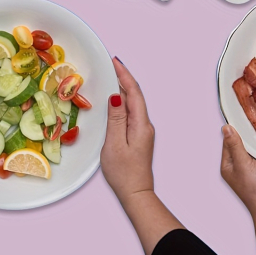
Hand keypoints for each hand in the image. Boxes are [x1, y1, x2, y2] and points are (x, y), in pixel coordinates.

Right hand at [100, 58, 155, 205]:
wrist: (136, 193)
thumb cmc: (123, 172)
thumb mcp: (115, 144)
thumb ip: (115, 119)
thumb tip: (115, 96)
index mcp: (140, 124)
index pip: (133, 93)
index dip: (124, 75)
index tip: (115, 61)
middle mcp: (144, 125)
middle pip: (134, 95)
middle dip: (123, 77)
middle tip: (110, 63)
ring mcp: (142, 130)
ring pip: (132, 103)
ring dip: (122, 87)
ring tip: (110, 75)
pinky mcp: (137, 135)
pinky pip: (130, 111)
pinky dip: (121, 100)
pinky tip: (113, 98)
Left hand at [221, 124, 255, 220]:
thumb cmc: (255, 191)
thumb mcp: (243, 165)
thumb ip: (235, 146)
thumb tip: (226, 129)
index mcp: (229, 165)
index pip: (228, 143)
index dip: (233, 131)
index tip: (238, 118)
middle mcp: (239, 166)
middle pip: (242, 144)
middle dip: (247, 136)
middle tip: (253, 122)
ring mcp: (253, 168)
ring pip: (254, 149)